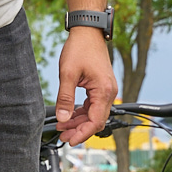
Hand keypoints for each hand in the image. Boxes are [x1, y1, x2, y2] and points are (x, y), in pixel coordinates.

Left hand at [54, 28, 117, 146]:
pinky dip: (82, 112)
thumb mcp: (67, 73)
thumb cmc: (80, 48)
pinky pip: (93, 105)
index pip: (95, 122)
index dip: (82, 134)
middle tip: (63, 136)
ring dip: (79, 121)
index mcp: (104, 91)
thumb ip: (65, 98)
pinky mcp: (101, 86)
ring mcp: (106, 89)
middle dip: (80, 130)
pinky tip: (70, 115)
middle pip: (96, 120)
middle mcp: (109, 92)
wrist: (87, 31)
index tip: (69, 140)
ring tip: (63, 126)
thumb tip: (62, 118)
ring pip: (94, 114)